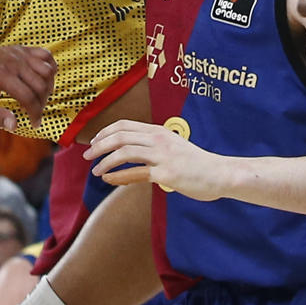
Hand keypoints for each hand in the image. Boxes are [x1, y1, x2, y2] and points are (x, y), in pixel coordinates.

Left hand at [0, 44, 56, 132]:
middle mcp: (12, 62)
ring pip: (47, 70)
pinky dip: (50, 67)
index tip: (35, 124)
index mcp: (1, 76)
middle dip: (42, 103)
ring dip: (48, 87)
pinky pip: (44, 55)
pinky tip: (44, 80)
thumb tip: (15, 125)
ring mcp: (18, 53)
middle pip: (40, 85)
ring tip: (39, 98)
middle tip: (35, 113)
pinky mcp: (20, 49)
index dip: (35, 114)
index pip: (28, 97)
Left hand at [86, 119, 229, 198]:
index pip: (124, 125)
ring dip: (105, 161)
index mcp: (159, 131)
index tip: (94, 142)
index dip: (105, 132)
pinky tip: (108, 179)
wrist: (219, 173)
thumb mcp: (173, 146)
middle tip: (87, 156)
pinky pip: (136, 173)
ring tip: (95, 170)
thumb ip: (154, 145)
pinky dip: (118, 176)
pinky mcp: (166, 174)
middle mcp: (158, 139)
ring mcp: (162, 156)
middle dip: (100, 145)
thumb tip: (133, 153)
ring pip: (125, 152)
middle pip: (120, 136)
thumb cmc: (196, 162)